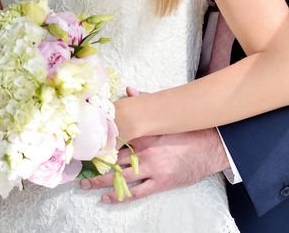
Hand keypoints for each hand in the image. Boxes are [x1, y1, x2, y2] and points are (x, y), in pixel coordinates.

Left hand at [80, 115, 229, 203]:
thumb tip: (128, 90)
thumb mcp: (166, 116)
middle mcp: (144, 152)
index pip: (115, 139)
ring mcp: (152, 169)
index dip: (98, 143)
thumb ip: (145, 103)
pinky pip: (134, 193)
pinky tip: (106, 197)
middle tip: (78, 168)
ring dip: (100, 182)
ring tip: (85, 185)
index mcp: (145, 134)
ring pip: (119, 178)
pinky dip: (119, 196)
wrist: (209, 147)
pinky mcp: (159, 183)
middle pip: (113, 160)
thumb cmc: (187, 131)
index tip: (84, 145)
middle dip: (94, 164)